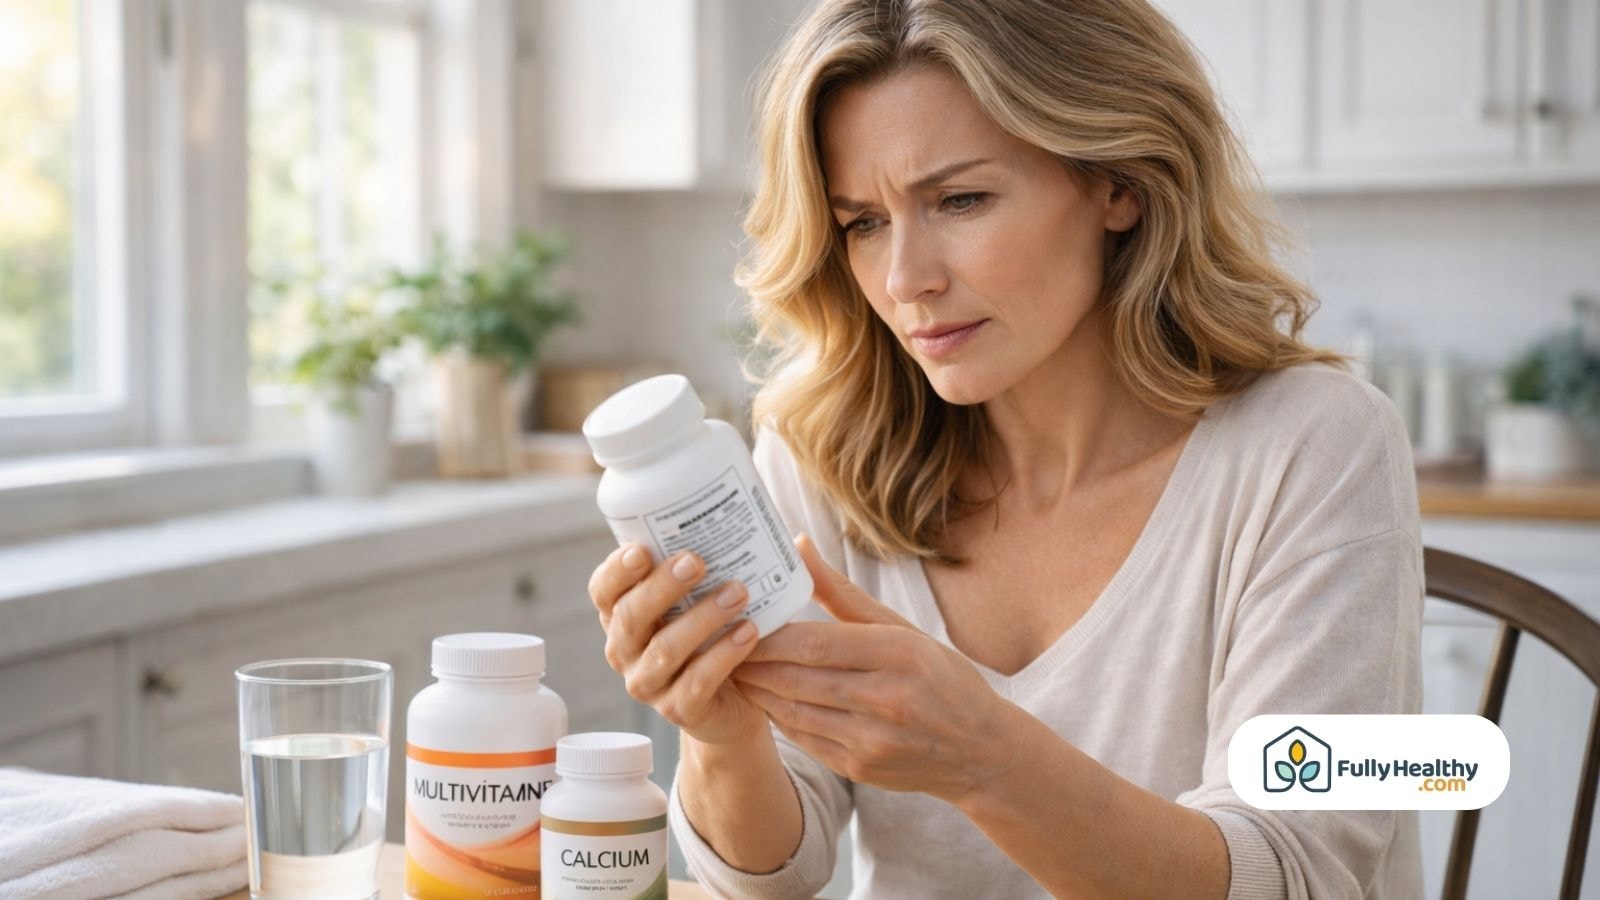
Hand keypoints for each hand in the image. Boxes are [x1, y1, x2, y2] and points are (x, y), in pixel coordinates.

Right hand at [587, 543, 767, 745]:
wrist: (731, 704)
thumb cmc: (711, 636)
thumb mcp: (695, 600)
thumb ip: (698, 568)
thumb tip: (736, 511)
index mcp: (621, 617)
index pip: (603, 591)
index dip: (616, 571)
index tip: (641, 549)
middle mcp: (625, 651)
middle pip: (631, 617)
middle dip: (663, 587)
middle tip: (697, 561)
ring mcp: (649, 684)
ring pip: (665, 650)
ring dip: (703, 618)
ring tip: (737, 592)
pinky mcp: (679, 711)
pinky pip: (698, 682)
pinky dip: (725, 654)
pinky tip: (748, 631)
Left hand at [732, 533, 1021, 804]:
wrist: (980, 752)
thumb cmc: (942, 678)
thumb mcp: (902, 628)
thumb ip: (842, 593)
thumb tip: (797, 544)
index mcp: (899, 655)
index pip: (814, 643)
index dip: (768, 635)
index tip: (738, 619)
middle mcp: (885, 700)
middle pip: (795, 678)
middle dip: (750, 660)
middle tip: (717, 640)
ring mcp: (871, 740)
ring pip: (790, 711)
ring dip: (755, 689)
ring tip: (728, 666)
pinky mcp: (858, 768)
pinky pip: (801, 739)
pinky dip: (776, 715)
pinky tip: (762, 696)